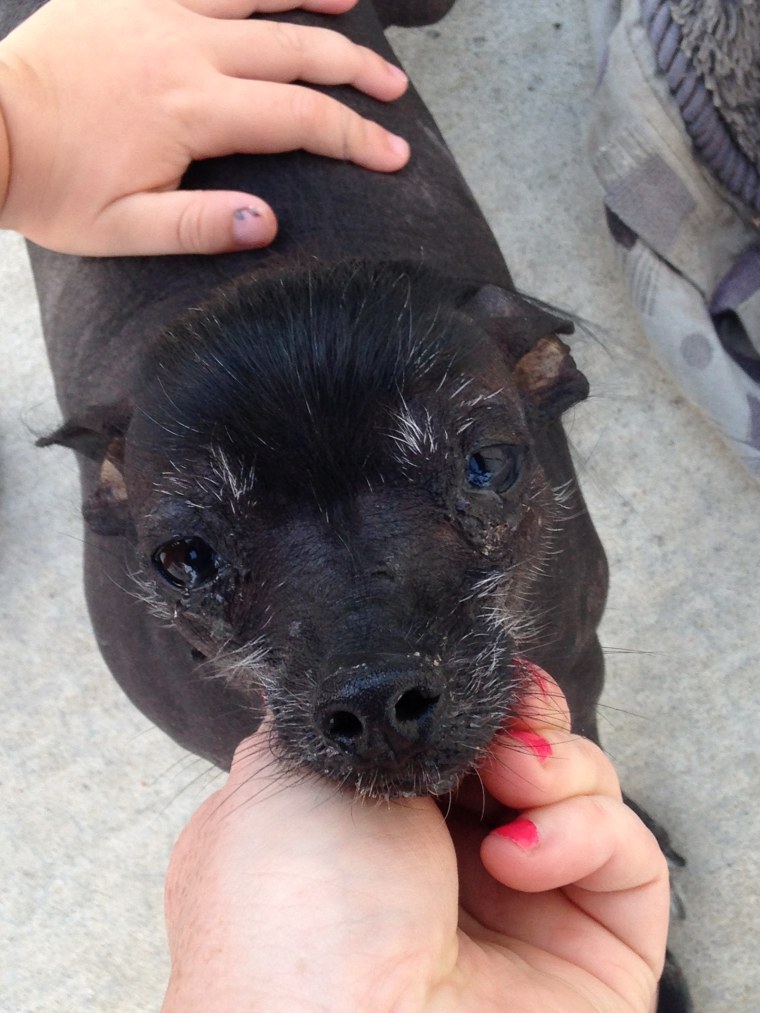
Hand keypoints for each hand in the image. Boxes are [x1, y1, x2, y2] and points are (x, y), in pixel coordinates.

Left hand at [0, 0, 408, 255]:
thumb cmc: (52, 186)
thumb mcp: (123, 230)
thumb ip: (200, 227)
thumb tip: (269, 222)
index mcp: (193, 111)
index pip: (299, 119)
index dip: (355, 139)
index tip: (394, 156)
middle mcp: (187, 51)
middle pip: (297, 51)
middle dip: (356, 72)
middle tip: (394, 92)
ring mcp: (159, 12)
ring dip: (315, 2)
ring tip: (356, 7)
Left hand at [162, 666, 668, 1011]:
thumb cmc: (290, 912)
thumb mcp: (279, 776)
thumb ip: (339, 725)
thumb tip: (371, 698)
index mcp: (375, 824)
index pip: (451, 737)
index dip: (476, 698)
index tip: (477, 676)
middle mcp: (449, 864)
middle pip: (525, 752)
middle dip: (526, 717)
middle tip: (504, 723)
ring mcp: (524, 908)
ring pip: (585, 790)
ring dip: (556, 764)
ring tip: (510, 782)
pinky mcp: (594, 950)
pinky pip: (630, 856)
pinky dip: (589, 831)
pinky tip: (520, 857)